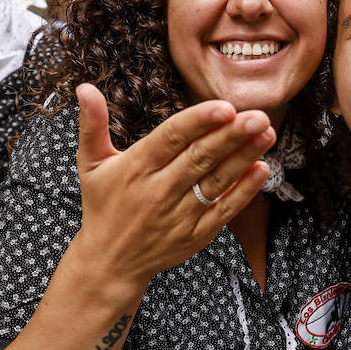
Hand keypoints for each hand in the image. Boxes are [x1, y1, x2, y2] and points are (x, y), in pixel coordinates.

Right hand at [70, 83, 275, 286]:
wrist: (110, 262)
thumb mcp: (91, 164)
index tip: (224, 107)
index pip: (170, 139)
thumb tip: (83, 87)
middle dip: (231, 136)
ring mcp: (180, 214)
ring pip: (217, 181)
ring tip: (266, 133)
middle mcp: (159, 191)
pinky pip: (224, 209)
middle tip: (257, 116)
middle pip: (200, 158)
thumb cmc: (103, 205)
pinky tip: (262, 168)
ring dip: (244, 157)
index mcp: (136, 168)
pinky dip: (245, 190)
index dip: (198, 122)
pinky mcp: (196, 234)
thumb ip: (92, 125)